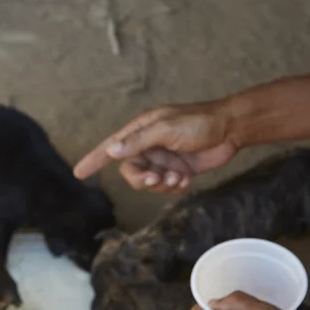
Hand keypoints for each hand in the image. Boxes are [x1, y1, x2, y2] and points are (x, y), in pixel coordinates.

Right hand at [73, 101, 239, 191]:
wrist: (230, 130)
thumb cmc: (198, 123)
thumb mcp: (166, 129)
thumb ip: (138, 141)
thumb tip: (111, 150)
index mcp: (141, 130)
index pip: (111, 147)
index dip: (94, 159)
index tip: (79, 173)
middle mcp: (148, 145)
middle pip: (130, 171)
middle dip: (142, 179)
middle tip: (157, 179)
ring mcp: (163, 158)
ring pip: (148, 182)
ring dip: (162, 184)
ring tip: (179, 176)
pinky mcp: (177, 170)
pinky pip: (165, 187)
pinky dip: (175, 186)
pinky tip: (186, 178)